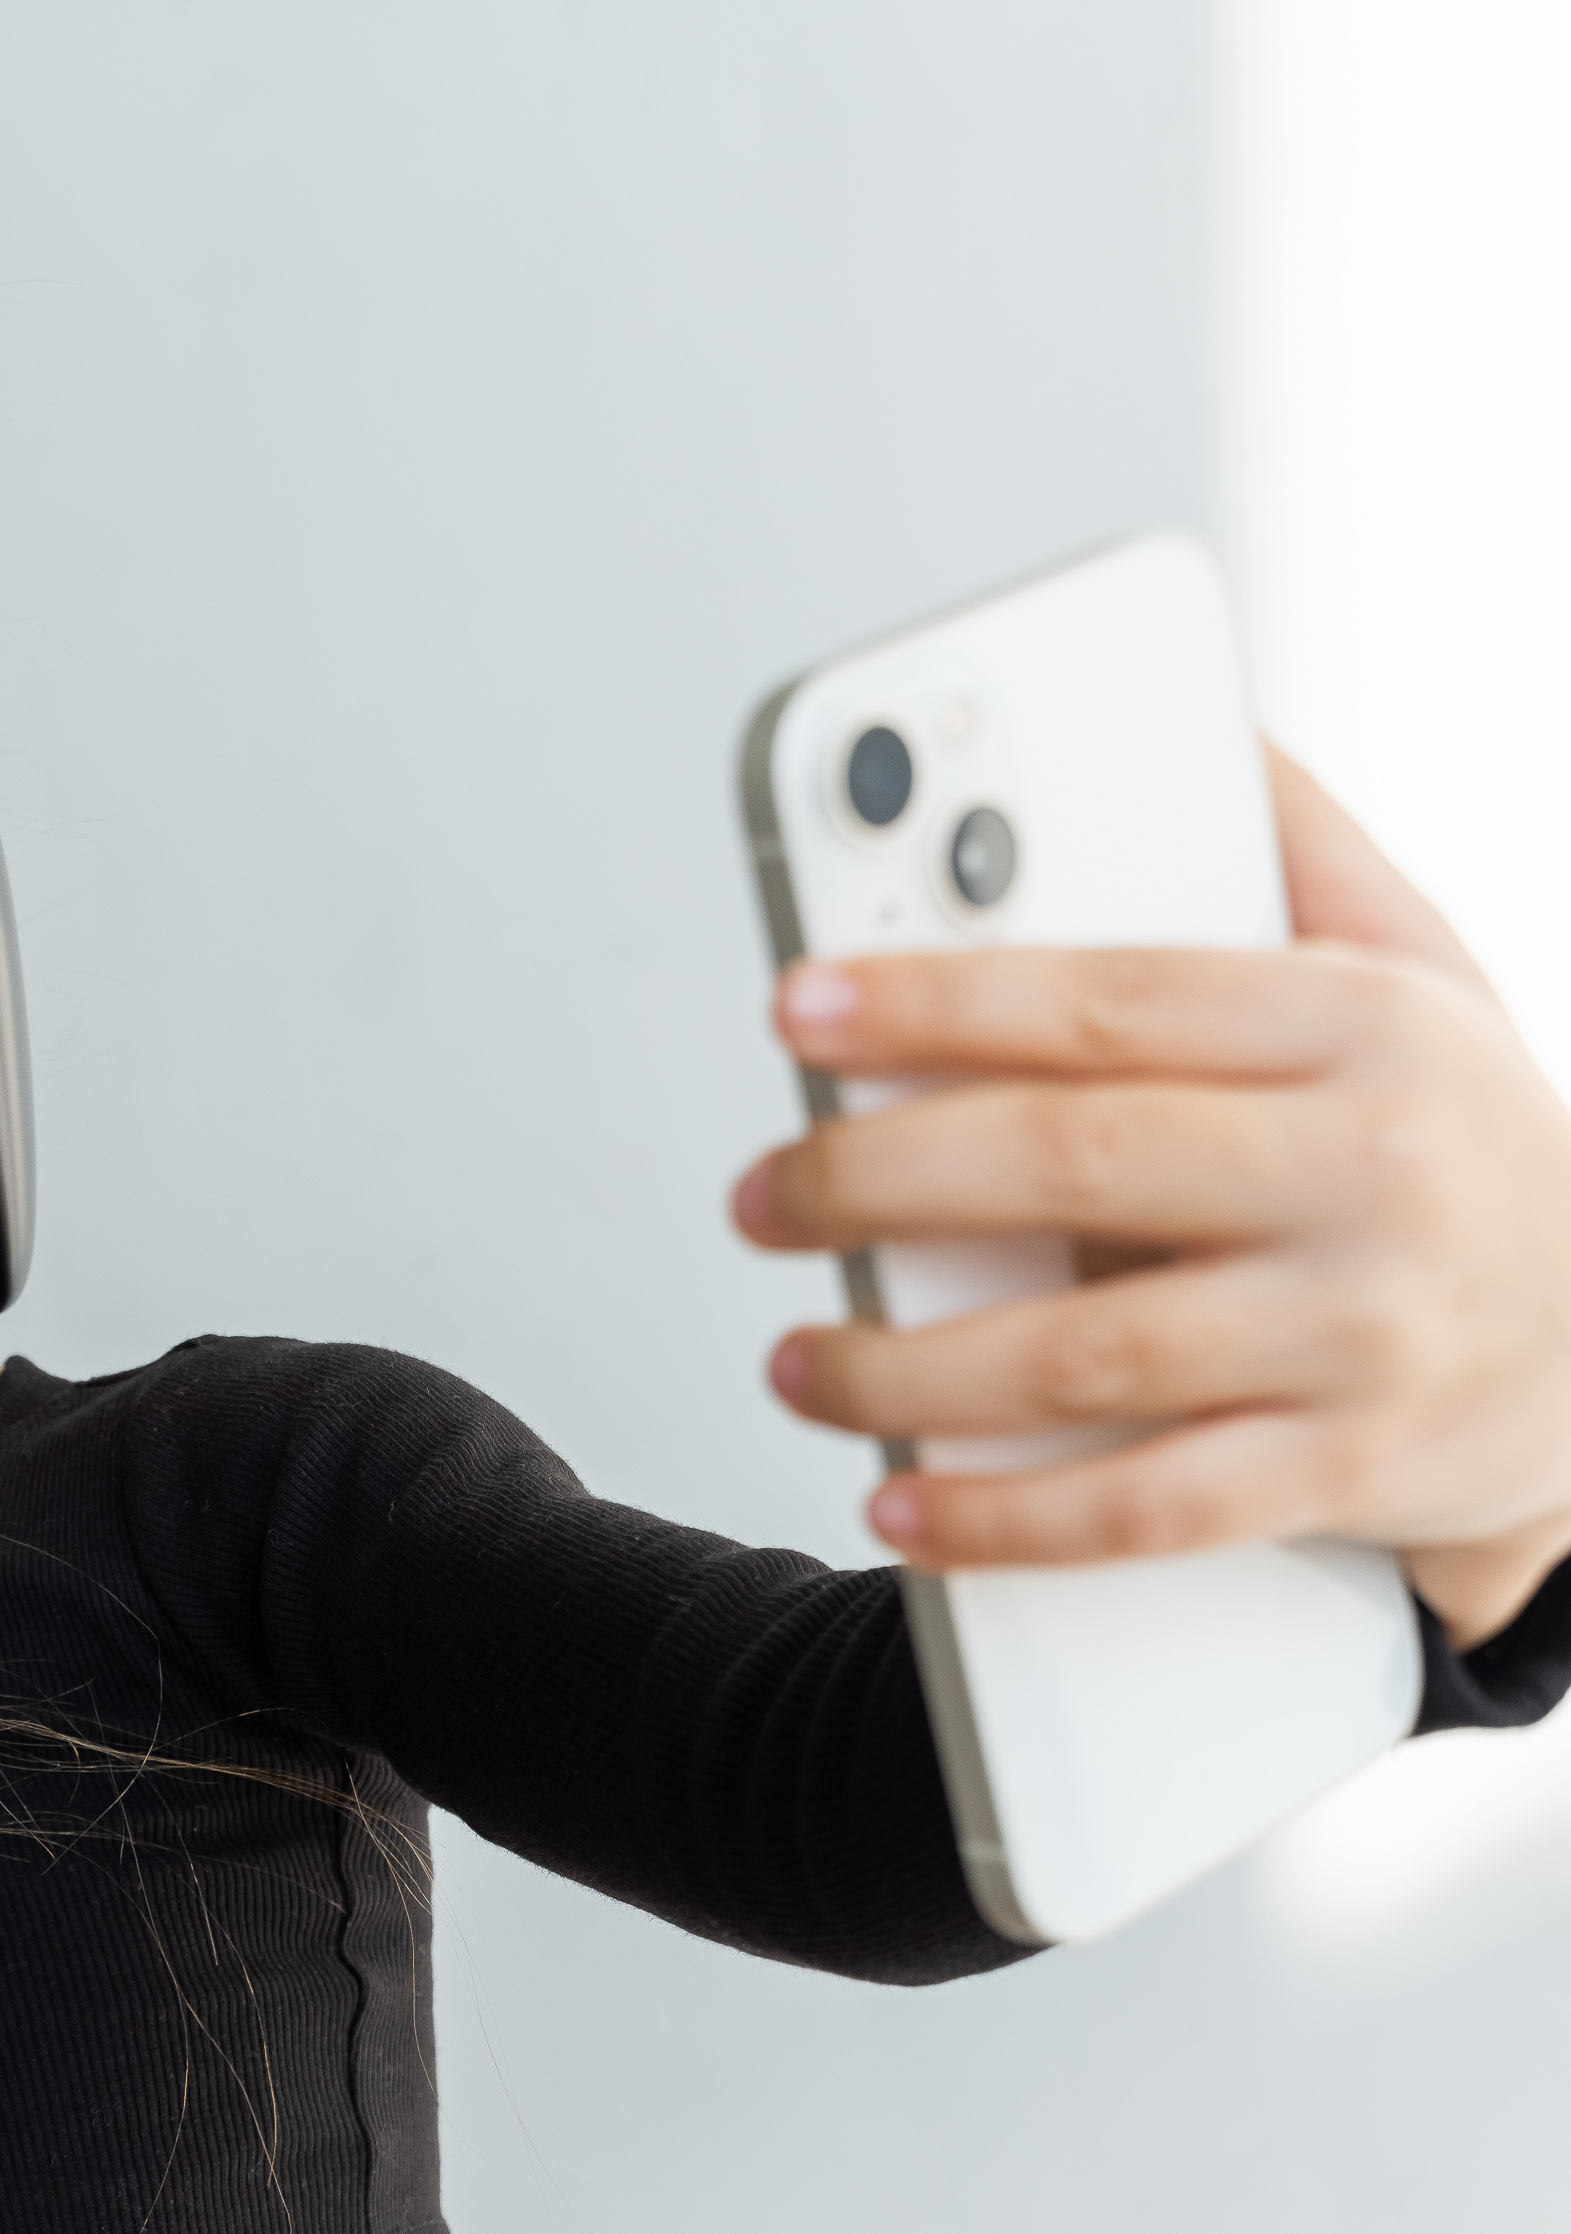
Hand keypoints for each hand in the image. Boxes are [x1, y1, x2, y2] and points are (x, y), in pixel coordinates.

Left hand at [732, 748, 1570, 1647]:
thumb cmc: (1468, 1140)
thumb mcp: (1423, 967)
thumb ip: (1298, 850)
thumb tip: (1191, 718)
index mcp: (1360, 1026)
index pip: (1111, 995)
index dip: (937, 999)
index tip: (801, 1007)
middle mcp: (1368, 1170)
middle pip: (1073, 1164)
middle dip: (878, 1178)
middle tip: (764, 1195)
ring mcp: (1360, 1329)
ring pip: (1087, 1353)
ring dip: (908, 1368)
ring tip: (801, 1358)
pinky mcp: (1347, 1468)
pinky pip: (1145, 1509)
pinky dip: (1006, 1515)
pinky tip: (902, 1503)